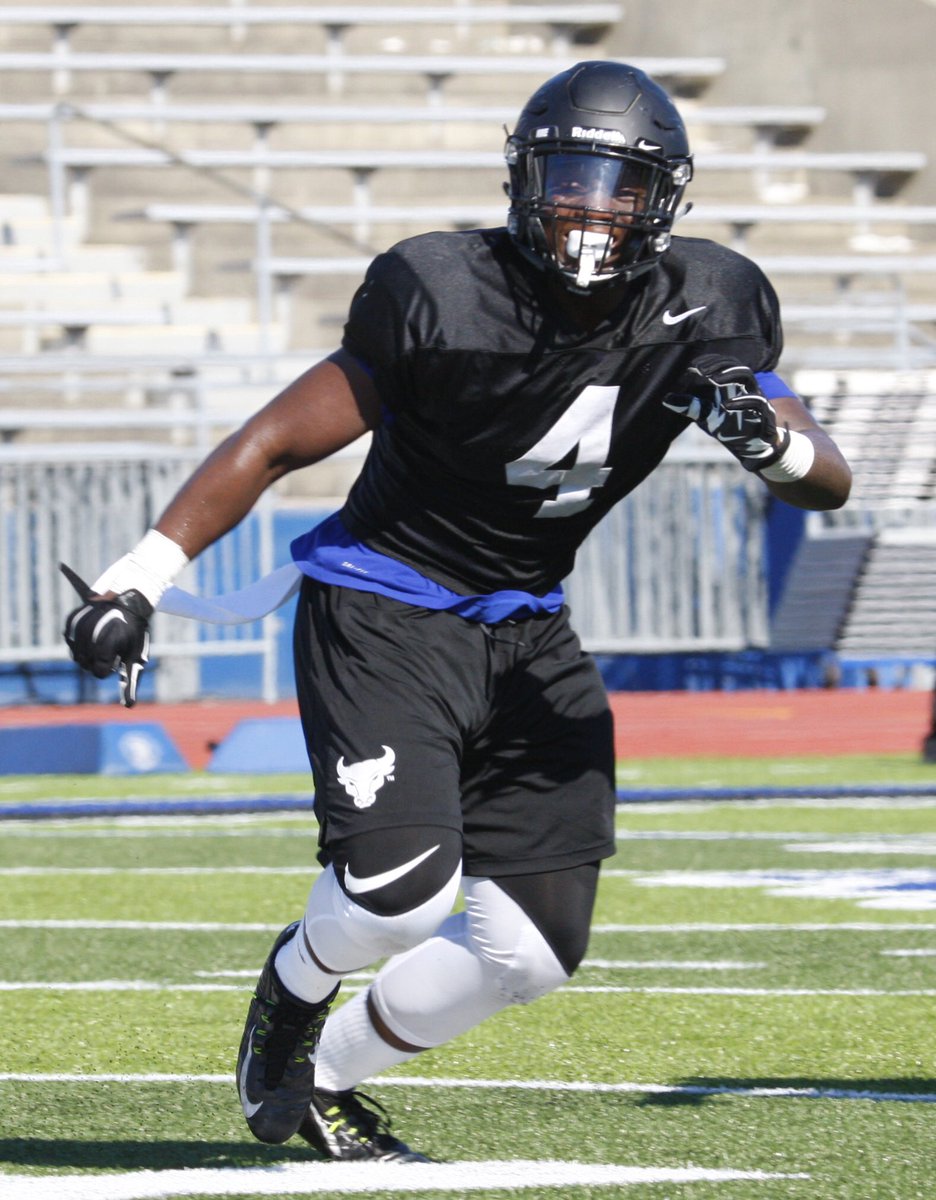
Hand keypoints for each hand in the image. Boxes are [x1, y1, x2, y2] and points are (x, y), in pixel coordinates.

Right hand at [60, 562, 152, 706]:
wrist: (126, 600)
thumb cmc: (134, 632)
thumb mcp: (136, 656)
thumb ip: (131, 681)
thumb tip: (129, 706)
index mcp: (107, 646)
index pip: (99, 673)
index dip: (109, 667)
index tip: (118, 655)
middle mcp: (90, 636)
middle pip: (85, 666)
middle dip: (97, 662)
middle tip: (111, 647)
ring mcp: (79, 627)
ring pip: (76, 656)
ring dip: (88, 654)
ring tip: (103, 639)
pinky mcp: (72, 621)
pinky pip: (70, 642)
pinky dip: (80, 643)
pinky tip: (93, 633)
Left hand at [663, 354, 789, 470]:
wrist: (752, 447)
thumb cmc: (729, 426)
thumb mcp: (706, 416)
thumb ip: (690, 406)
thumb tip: (666, 399)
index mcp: (731, 385)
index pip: (723, 364)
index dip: (710, 361)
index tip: (694, 366)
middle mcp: (744, 387)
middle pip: (735, 364)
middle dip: (719, 364)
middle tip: (701, 370)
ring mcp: (755, 397)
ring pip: (748, 376)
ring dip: (730, 374)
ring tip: (714, 379)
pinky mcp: (763, 412)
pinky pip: (756, 401)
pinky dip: (742, 402)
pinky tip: (726, 405)